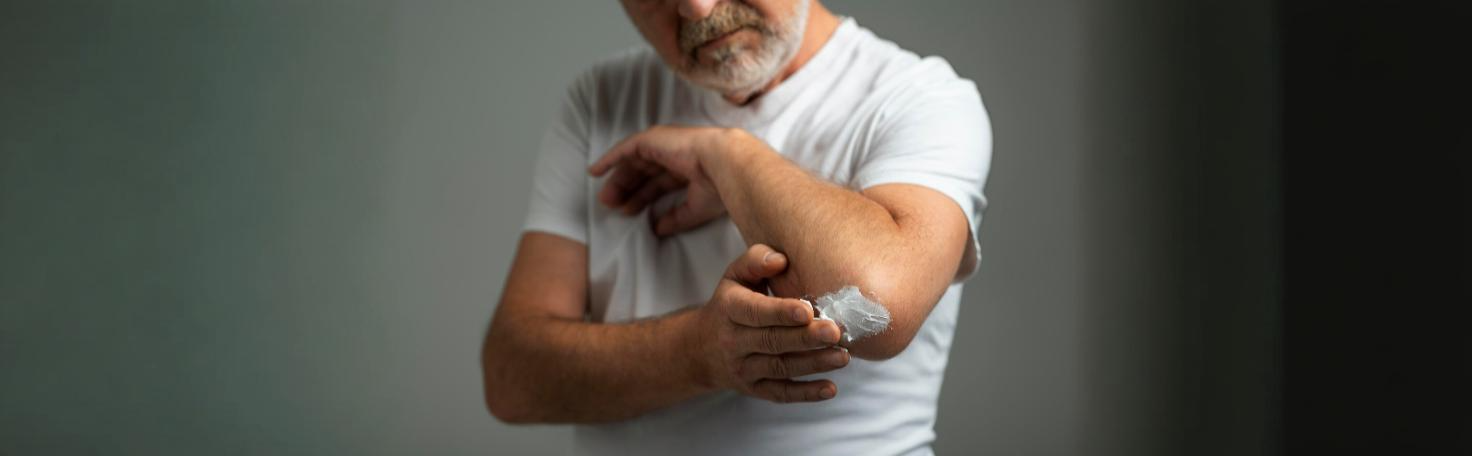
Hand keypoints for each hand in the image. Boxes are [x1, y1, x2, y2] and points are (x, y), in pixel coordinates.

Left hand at [588, 125, 733, 237]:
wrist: (725, 164)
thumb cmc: (719, 186)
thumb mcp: (695, 208)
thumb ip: (676, 218)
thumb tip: (658, 229)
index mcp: (689, 168)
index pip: (660, 183)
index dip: (643, 198)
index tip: (628, 212)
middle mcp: (675, 154)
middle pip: (644, 173)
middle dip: (628, 190)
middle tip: (612, 206)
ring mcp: (664, 144)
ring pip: (633, 162)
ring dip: (618, 179)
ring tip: (604, 197)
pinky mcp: (652, 139)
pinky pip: (625, 149)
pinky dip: (610, 159)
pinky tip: (595, 172)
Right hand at [692, 244, 849, 402]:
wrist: (701, 348)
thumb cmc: (730, 302)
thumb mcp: (734, 276)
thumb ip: (756, 260)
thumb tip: (781, 260)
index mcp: (729, 308)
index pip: (754, 312)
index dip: (780, 312)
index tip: (807, 310)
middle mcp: (733, 341)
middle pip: (771, 341)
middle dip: (804, 338)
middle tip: (835, 332)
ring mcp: (743, 368)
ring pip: (780, 368)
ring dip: (813, 364)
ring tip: (842, 356)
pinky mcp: (754, 389)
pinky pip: (780, 393)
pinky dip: (806, 393)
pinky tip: (831, 389)